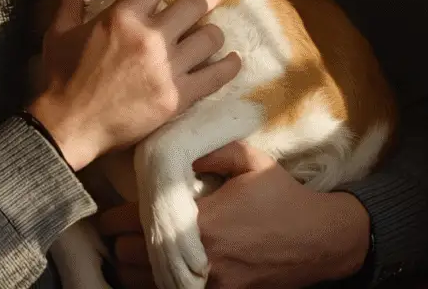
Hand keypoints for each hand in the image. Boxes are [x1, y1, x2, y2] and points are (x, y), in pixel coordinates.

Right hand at [27, 0, 241, 170]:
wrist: (71, 125)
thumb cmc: (62, 77)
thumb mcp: (59, 32)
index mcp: (123, 15)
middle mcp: (151, 36)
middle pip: (197, 3)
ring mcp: (168, 68)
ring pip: (211, 36)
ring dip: (213, 30)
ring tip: (210, 32)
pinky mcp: (178, 97)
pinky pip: (216, 76)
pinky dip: (229, 66)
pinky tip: (232, 60)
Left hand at [97, 141, 371, 288]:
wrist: (321, 239)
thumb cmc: (283, 195)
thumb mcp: (249, 160)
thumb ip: (209, 152)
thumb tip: (173, 151)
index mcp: (203, 220)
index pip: (138, 223)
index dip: (115, 219)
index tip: (105, 215)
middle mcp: (202, 256)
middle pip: (135, 258)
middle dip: (122, 244)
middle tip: (115, 232)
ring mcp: (213, 283)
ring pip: (150, 284)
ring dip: (135, 269)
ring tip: (127, 253)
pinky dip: (159, 285)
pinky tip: (152, 273)